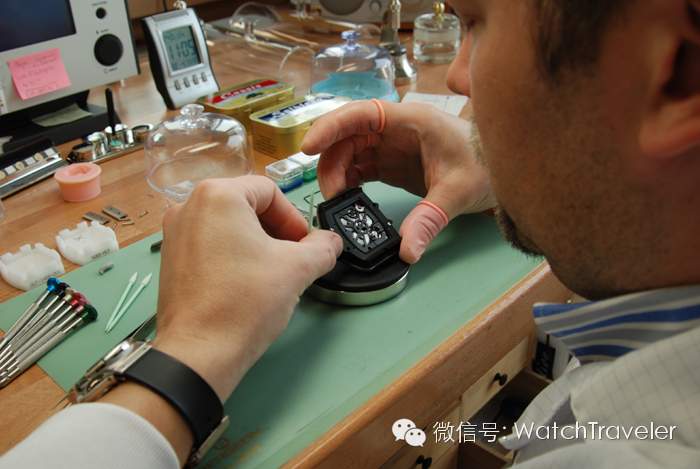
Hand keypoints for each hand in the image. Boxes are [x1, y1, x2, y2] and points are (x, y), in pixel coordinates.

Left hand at [153, 176, 342, 400]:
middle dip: (275, 230)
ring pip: (228, 225)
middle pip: (246, 205)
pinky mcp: (171, 259)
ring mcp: (176, 234)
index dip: (294, 217)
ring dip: (256, 243)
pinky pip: (210, 243)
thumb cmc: (240, 306)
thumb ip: (321, 248)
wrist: (201, 353)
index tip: (303, 242)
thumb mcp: (296, 270)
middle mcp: (190, 207)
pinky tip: (246, 282)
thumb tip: (330, 243)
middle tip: (291, 256)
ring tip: (270, 272)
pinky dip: (232, 255)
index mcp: (218, 196)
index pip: (269, 190)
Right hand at [302, 100, 495, 262]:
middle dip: (331, 162)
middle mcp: (396, 129)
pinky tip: (349, 199)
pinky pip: (361, 167)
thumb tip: (408, 250)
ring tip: (339, 201)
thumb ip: (429, 220)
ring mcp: (393, 145)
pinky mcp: (393, 163)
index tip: (308, 146)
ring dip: (338, 173)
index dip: (330, 126)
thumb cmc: (485, 165)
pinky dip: (349, 181)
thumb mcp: (458, 192)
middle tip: (331, 195)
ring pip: (350, 151)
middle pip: (348, 135)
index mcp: (410, 121)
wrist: (501, 170)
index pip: (360, 114)